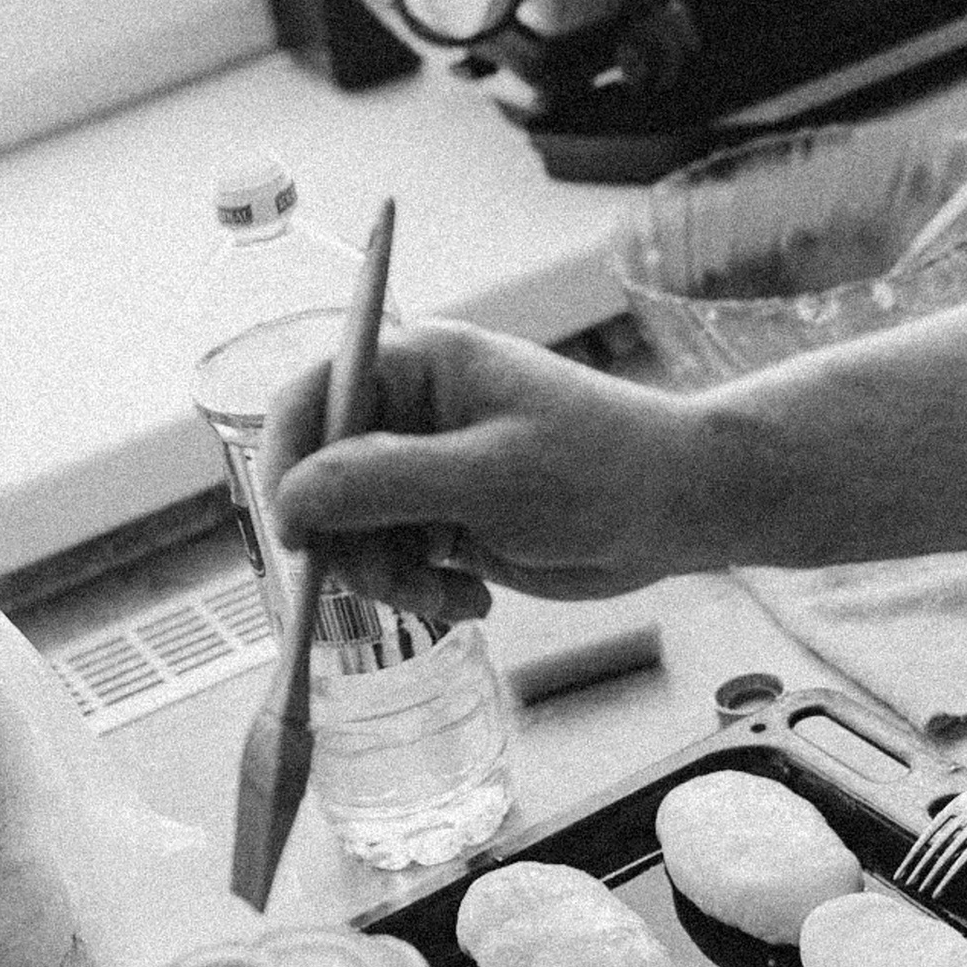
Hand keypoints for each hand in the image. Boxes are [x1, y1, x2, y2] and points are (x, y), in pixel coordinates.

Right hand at [259, 319, 704, 621]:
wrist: (678, 511)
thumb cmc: (601, 469)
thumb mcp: (488, 476)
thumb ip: (383, 482)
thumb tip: (292, 498)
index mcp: (418, 365)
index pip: (311, 398)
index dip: (287, 463)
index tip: (296, 533)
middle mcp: (411, 411)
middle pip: (321, 477)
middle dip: (347, 541)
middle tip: (391, 585)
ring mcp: (426, 468)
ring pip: (352, 531)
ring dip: (386, 578)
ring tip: (445, 597)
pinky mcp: (444, 519)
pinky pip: (392, 561)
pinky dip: (418, 591)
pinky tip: (471, 601)